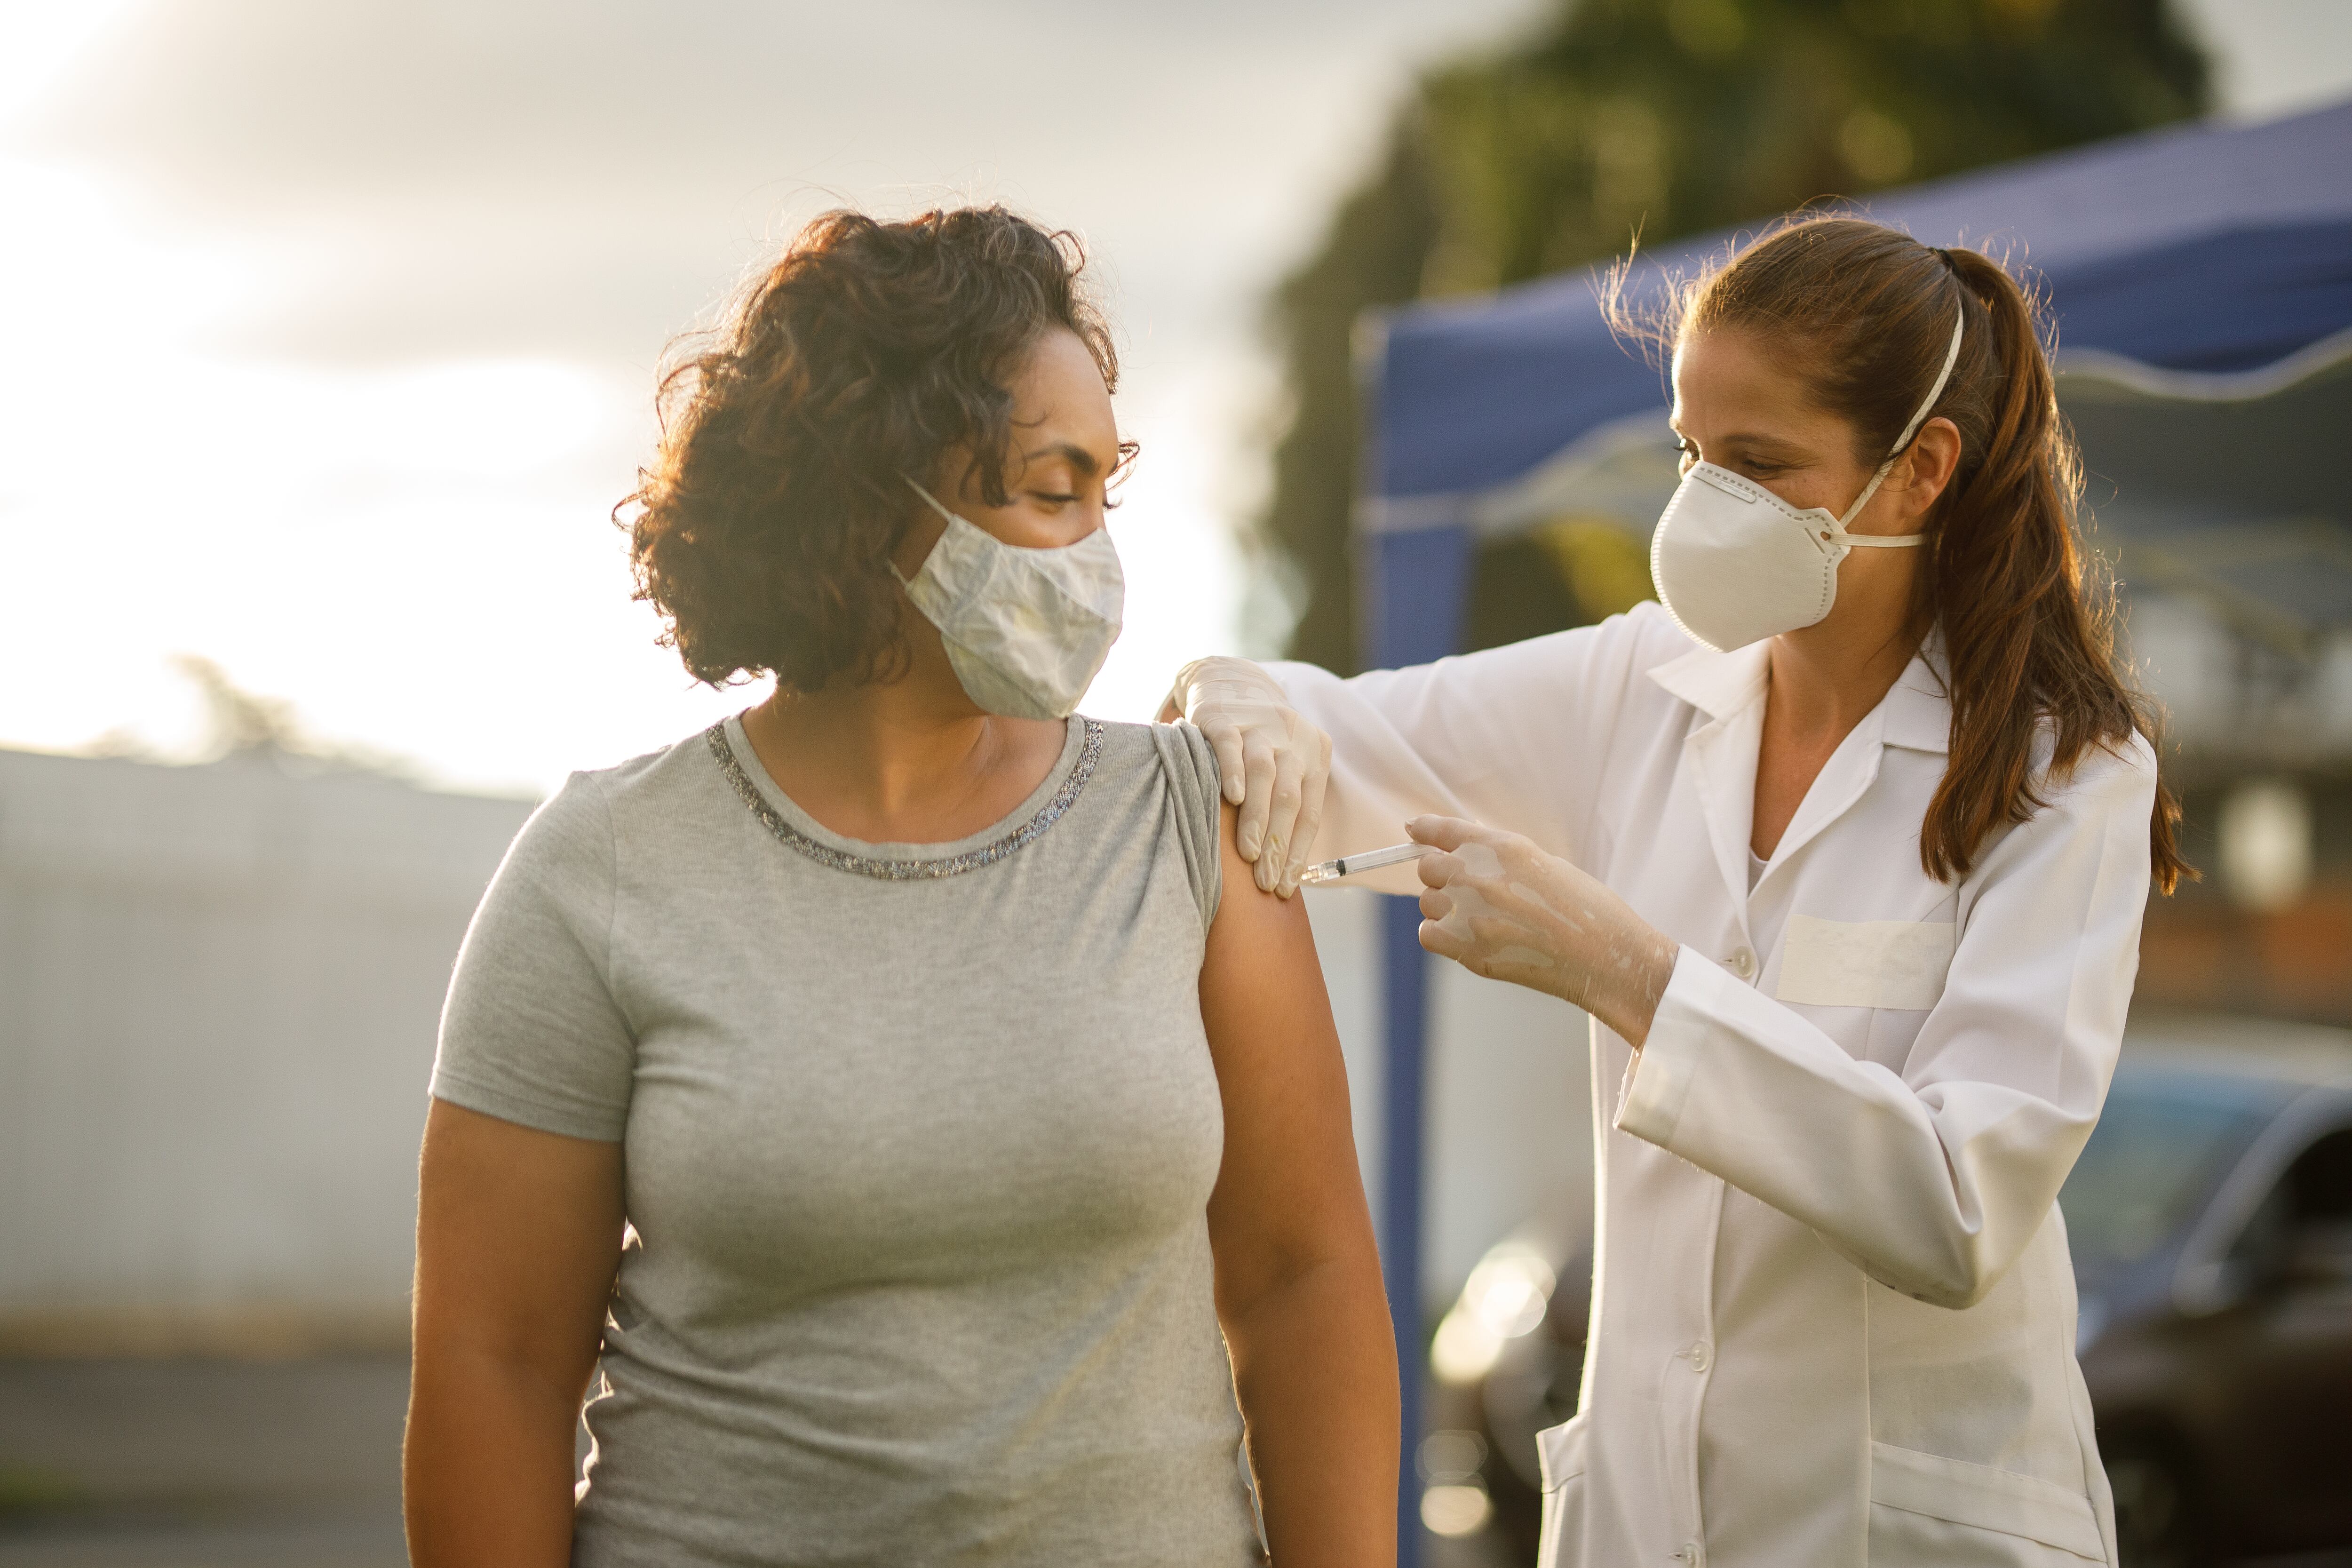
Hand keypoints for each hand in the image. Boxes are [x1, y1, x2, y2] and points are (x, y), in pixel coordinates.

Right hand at [1165, 657, 1331, 896]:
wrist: (1226, 680)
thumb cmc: (1256, 741)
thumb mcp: (1284, 763)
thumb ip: (1285, 802)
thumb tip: (1280, 867)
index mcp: (1313, 754)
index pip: (1309, 812)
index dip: (1298, 852)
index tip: (1286, 887)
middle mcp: (1291, 739)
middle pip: (1290, 797)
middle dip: (1279, 844)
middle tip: (1267, 882)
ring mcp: (1258, 726)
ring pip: (1263, 774)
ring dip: (1258, 817)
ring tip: (1250, 854)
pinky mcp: (1223, 718)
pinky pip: (1230, 747)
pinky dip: (1232, 772)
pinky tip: (1231, 799)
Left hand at [1408, 816, 1679, 1045]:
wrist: (1609, 959)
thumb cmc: (1589, 912)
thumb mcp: (1547, 866)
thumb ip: (1504, 860)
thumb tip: (1466, 859)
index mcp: (1506, 848)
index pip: (1446, 830)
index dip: (1426, 829)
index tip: (1414, 830)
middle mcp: (1482, 876)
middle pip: (1430, 866)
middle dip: (1441, 875)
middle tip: (1465, 890)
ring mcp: (1473, 914)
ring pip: (1428, 901)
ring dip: (1442, 906)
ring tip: (1477, 918)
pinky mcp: (1471, 950)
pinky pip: (1428, 933)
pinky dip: (1439, 934)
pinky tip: (1464, 937)